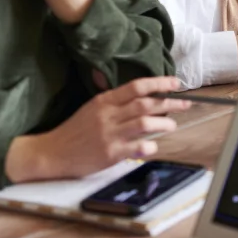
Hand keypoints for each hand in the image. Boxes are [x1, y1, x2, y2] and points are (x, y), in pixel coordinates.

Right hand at [5, 76, 190, 182]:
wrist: (51, 152)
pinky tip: (152, 146)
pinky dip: (150, 146)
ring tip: (171, 125)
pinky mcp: (110, 154)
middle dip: (170, 103)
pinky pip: (138, 147)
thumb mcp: (91, 109)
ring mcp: (110, 135)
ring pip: (145, 124)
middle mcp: (108, 115)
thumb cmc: (75, 130)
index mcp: (104, 101)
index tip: (176, 84)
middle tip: (186, 104)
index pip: (136, 87)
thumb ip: (114, 102)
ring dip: (164, 124)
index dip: (159, 84)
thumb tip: (142, 96)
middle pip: (145, 104)